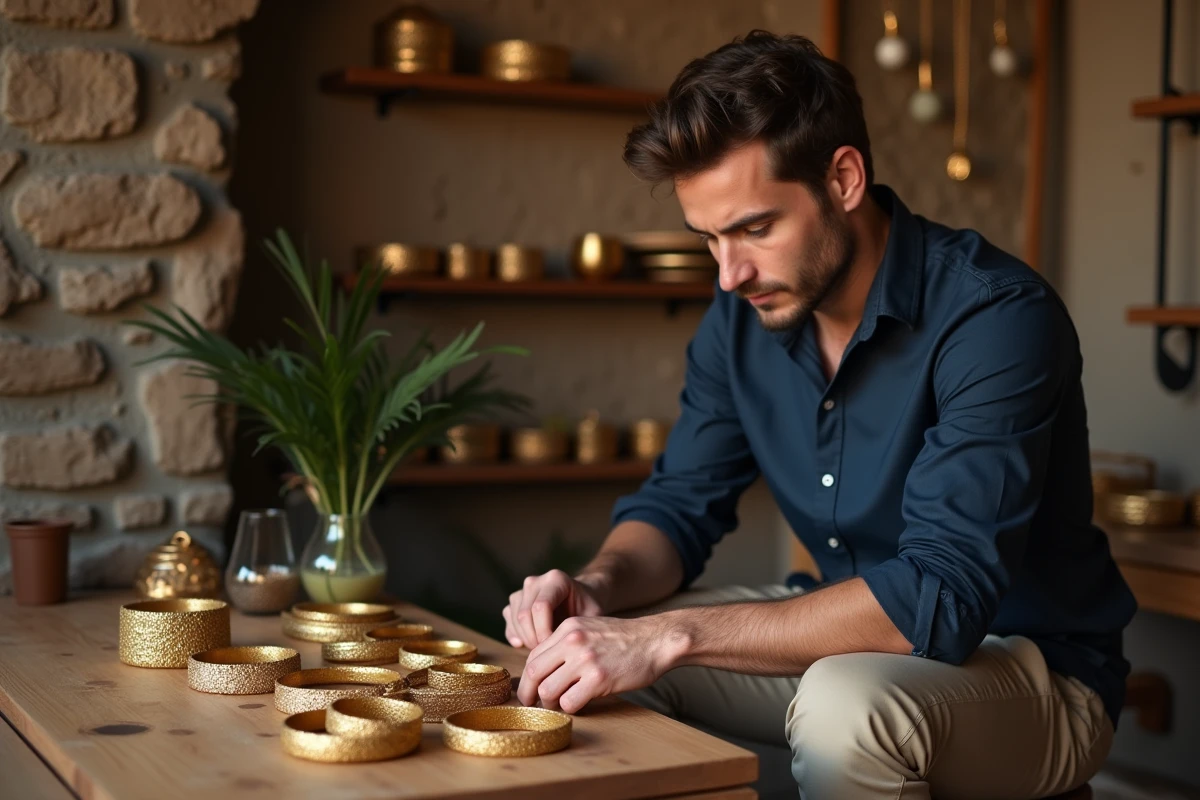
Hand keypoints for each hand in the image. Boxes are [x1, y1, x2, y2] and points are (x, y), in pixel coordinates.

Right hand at [502, 569, 605, 648]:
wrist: (582, 598)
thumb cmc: (588, 608)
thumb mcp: (591, 616)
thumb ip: (577, 628)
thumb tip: (561, 649)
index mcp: (555, 579)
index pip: (540, 607)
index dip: (544, 631)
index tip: (555, 647)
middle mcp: (535, 581)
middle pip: (524, 615)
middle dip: (534, 638)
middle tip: (548, 653)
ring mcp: (522, 590)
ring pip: (514, 619)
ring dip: (526, 639)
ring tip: (543, 648)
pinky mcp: (515, 601)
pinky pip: (509, 622)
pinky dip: (516, 636)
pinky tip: (526, 645)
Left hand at [517, 614, 684, 713]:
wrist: (656, 640)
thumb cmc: (624, 638)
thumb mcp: (590, 629)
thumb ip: (566, 644)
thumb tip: (545, 669)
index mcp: (567, 628)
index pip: (533, 655)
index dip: (528, 677)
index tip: (530, 689)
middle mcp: (572, 642)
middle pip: (533, 673)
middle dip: (528, 693)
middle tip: (532, 704)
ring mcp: (585, 660)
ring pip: (548, 690)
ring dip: (550, 703)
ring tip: (560, 704)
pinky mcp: (599, 679)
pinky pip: (570, 702)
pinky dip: (570, 708)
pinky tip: (579, 704)